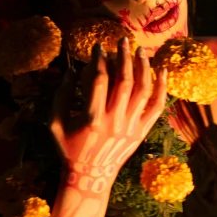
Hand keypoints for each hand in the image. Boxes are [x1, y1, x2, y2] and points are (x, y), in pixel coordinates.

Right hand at [50, 37, 167, 195]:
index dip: (99, 59)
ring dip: (143, 67)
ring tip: (141, 51)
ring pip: (143, 90)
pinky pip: (157, 106)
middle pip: (125, 81)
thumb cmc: (69, 149)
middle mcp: (114, 121)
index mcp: (92, 118)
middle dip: (124, 57)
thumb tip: (71, 69)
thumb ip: (61, 96)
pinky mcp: (142, 131)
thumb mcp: (55, 124)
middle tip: (123, 40)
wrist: (90, 176)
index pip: (99, 80)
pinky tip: (161, 71)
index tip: (99, 46)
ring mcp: (131, 126)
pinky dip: (161, 87)